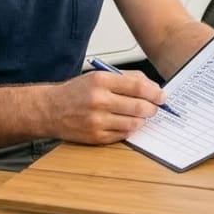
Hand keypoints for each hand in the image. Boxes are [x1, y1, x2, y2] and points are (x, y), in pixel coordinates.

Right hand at [47, 69, 165, 144]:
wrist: (50, 110)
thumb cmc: (77, 92)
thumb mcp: (100, 76)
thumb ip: (127, 79)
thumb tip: (153, 87)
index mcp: (101, 81)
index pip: (138, 87)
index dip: (155, 93)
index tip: (162, 96)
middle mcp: (98, 100)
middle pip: (139, 107)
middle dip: (152, 108)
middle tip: (154, 108)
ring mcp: (97, 121)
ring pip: (134, 123)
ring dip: (141, 120)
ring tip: (139, 115)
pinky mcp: (95, 137)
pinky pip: (123, 135)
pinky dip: (129, 129)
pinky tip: (124, 123)